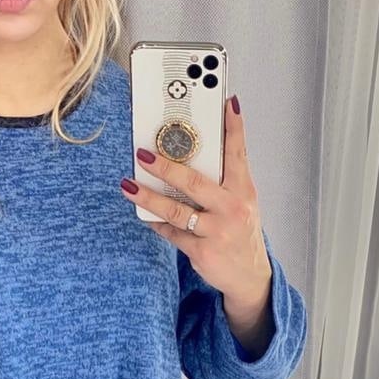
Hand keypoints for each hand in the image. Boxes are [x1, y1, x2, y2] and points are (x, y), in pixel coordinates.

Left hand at [121, 95, 271, 312]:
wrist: (249, 276)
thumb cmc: (241, 231)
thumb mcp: (243, 202)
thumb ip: (226, 179)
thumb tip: (196, 152)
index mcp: (243, 190)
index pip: (238, 153)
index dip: (233, 127)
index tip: (227, 103)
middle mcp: (232, 209)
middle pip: (194, 182)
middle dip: (166, 166)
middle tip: (144, 154)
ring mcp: (217, 231)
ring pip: (176, 210)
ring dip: (149, 197)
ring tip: (129, 185)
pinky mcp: (203, 252)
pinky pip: (172, 233)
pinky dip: (157, 222)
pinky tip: (144, 213)